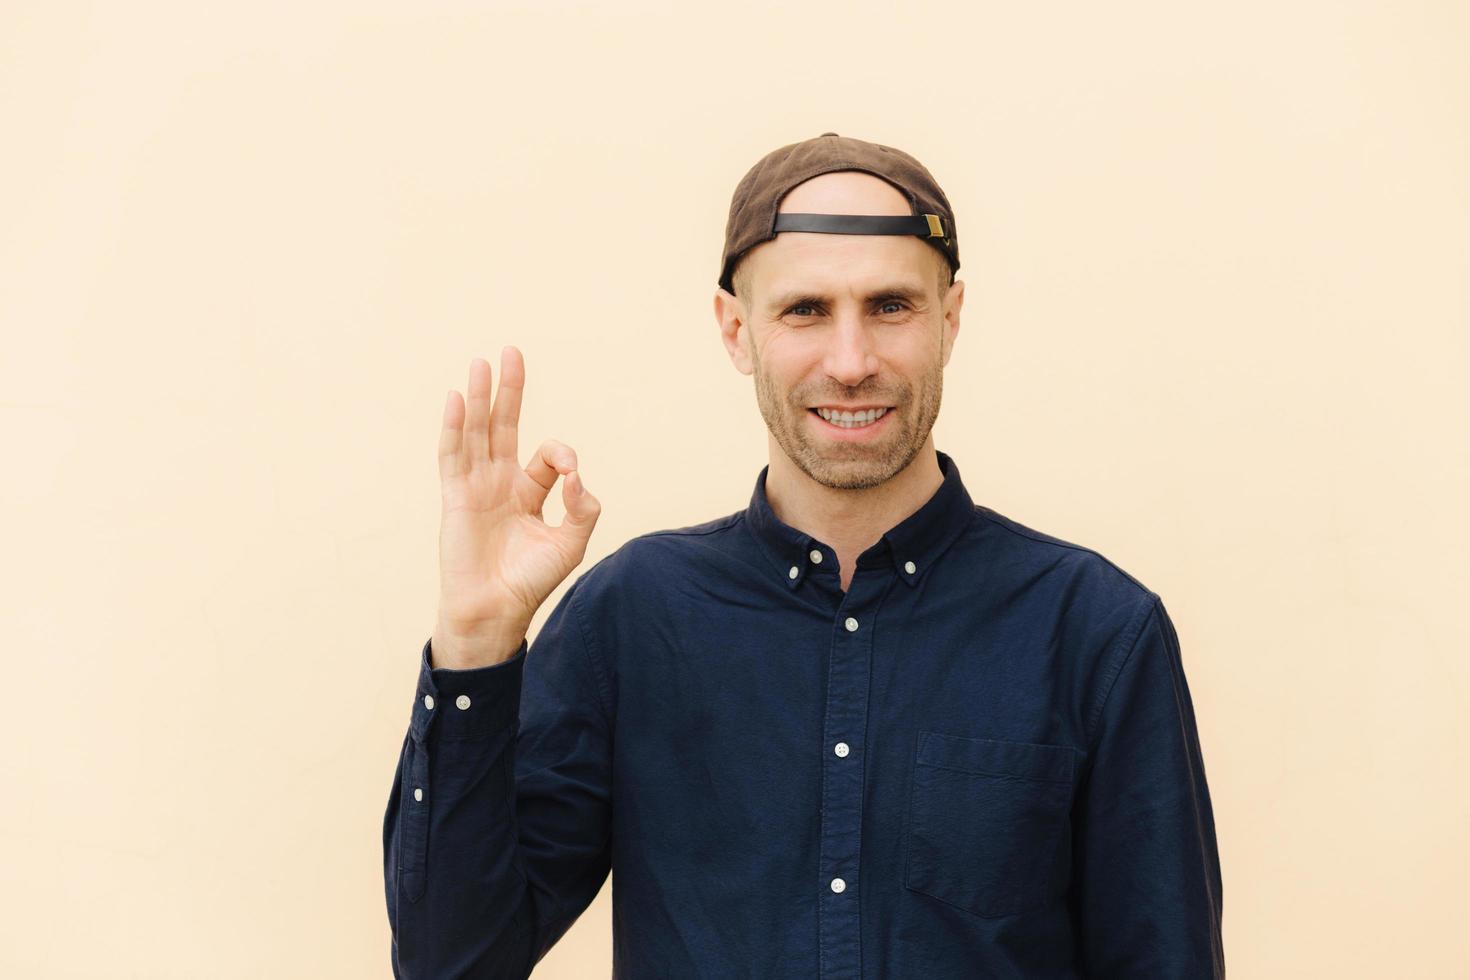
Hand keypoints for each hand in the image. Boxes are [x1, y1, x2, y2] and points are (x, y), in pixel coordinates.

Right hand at [433, 348, 601, 662]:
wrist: (495, 611)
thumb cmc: (530, 582)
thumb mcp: (571, 543)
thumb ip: (583, 507)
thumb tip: (577, 474)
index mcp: (528, 493)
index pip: (546, 457)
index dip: (562, 456)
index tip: (571, 476)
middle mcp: (500, 484)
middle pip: (503, 427)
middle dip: (509, 391)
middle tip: (512, 351)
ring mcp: (475, 487)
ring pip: (477, 432)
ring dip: (480, 398)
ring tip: (482, 362)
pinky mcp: (455, 496)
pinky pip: (453, 454)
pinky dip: (456, 425)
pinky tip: (460, 397)